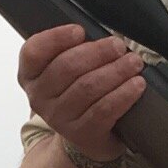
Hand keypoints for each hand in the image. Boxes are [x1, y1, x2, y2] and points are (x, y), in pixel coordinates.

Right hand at [18, 23, 146, 159]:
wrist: (84, 136)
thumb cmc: (76, 93)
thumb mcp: (65, 71)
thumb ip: (72, 50)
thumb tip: (101, 36)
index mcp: (30, 75)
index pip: (33, 52)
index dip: (56, 38)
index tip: (79, 30)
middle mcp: (39, 97)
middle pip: (67, 67)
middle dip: (97, 52)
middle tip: (118, 45)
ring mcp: (58, 118)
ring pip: (88, 87)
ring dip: (115, 71)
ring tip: (133, 63)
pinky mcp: (81, 133)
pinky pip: (104, 110)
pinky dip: (123, 94)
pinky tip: (136, 84)